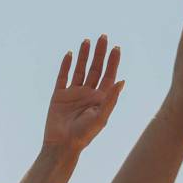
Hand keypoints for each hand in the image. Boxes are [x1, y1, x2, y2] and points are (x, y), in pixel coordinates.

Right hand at [43, 33, 123, 157]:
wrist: (62, 145)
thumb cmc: (84, 135)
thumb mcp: (101, 117)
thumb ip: (111, 99)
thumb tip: (122, 80)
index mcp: (100, 99)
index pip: (108, 75)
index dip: (112, 62)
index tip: (116, 48)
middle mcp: (88, 94)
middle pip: (95, 69)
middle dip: (100, 53)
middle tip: (103, 37)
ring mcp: (74, 94)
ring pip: (80, 69)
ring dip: (84, 55)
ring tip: (87, 41)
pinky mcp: (59, 95)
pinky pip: (63, 77)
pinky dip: (65, 65)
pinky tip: (69, 54)